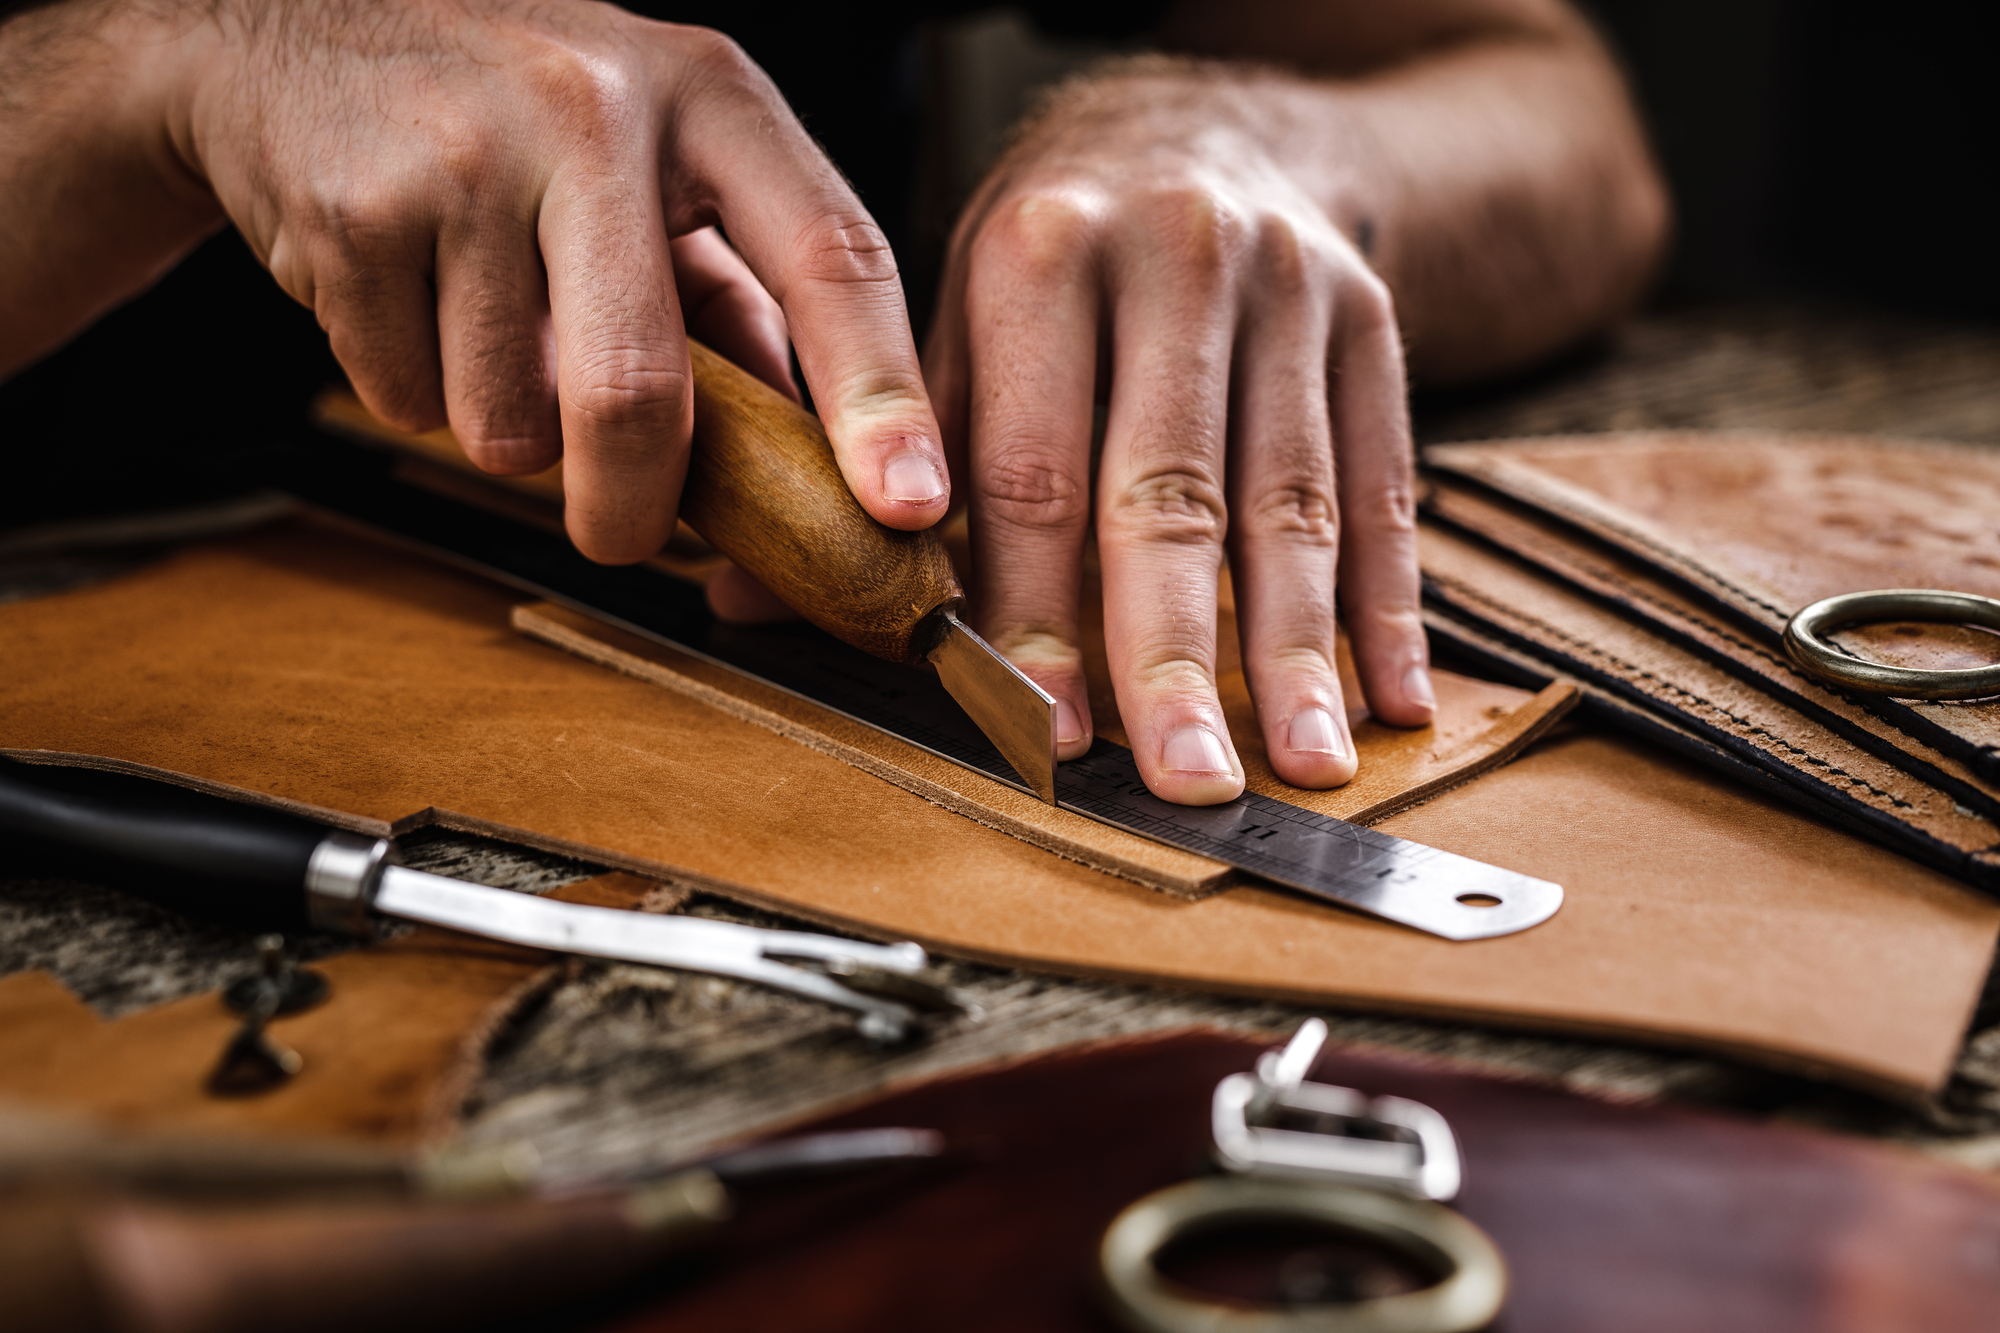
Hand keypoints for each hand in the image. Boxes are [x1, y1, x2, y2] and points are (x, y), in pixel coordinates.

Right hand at [135, 0, 947, 559]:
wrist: (288, 33)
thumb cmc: (514, 118)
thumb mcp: (656, 163)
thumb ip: (743, 300)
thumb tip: (824, 458)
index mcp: (710, 98)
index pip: (831, 257)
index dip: (879, 397)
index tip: (910, 505)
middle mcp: (599, 108)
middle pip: (640, 392)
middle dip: (634, 506)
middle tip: (624, 531)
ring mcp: (467, 151)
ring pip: (511, 422)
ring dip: (506, 431)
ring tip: (485, 330)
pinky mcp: (355, 207)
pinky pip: (408, 398)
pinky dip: (415, 393)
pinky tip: (412, 302)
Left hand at [925, 64, 1433, 804]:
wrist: (1203, 122)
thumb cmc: (1057, 246)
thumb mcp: (958, 310)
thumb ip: (891, 460)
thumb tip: (756, 593)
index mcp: (1040, 256)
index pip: (1033, 467)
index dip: (1037, 609)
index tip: (1041, 725)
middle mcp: (1174, 261)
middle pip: (1172, 492)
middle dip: (1175, 652)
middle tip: (1185, 781)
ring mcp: (1289, 290)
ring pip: (1294, 498)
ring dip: (1298, 649)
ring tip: (1302, 765)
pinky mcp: (1372, 320)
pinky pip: (1386, 478)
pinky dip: (1391, 600)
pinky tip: (1390, 697)